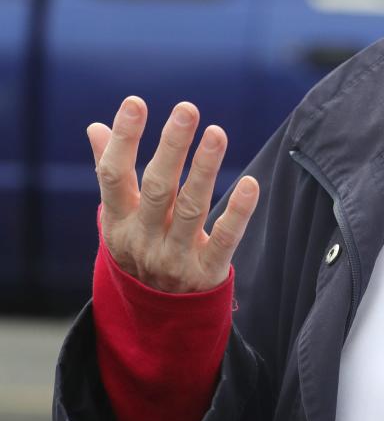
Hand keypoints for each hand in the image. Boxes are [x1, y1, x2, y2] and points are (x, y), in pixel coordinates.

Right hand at [87, 96, 259, 292]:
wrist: (157, 318)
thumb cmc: (140, 248)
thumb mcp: (119, 216)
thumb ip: (111, 172)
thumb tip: (96, 127)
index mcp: (118, 220)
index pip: (114, 175)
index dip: (123, 139)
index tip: (135, 102)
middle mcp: (143, 238)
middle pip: (158, 189)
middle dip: (172, 147)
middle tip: (187, 108)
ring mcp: (175, 257)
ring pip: (192, 209)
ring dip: (205, 169)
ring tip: (217, 132)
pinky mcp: (207, 272)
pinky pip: (224, 240)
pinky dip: (237, 213)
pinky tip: (251, 184)